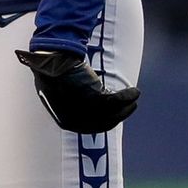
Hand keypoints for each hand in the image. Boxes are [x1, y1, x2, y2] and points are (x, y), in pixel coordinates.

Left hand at [16, 46, 138, 134]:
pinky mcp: (94, 100)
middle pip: (105, 122)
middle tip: (132, 105)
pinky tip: (135, 91)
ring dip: (127, 104)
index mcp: (65, 122)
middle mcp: (75, 121)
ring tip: (135, 95)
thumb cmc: (55, 72)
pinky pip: (116, 101)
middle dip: (121, 114)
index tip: (118, 113)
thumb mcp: (60, 92)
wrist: (51, 61)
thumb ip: (72, 102)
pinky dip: (128, 96)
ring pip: (113, 111)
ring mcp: (84, 112)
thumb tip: (85, 102)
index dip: (108, 120)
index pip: (92, 126)